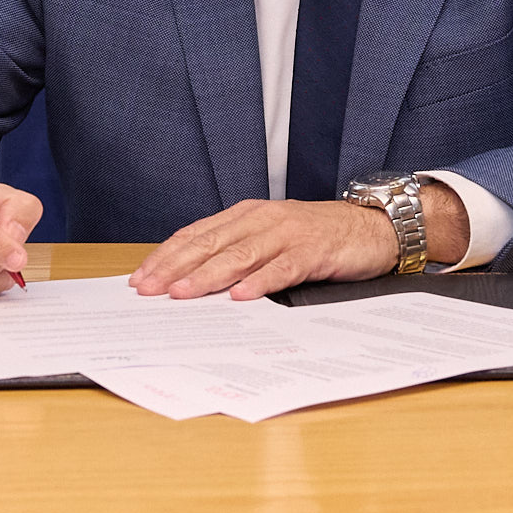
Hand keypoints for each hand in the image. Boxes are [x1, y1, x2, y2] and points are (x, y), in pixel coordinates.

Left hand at [128, 182, 468, 300]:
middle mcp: (262, 219)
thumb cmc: (317, 237)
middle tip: (148, 290)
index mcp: (246, 215)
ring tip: (182, 294)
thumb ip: (238, 254)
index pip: (196, 235)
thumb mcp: (271, 239)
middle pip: (210, 244)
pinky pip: (281, 268)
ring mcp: (287, 233)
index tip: (140, 278)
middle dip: (175, 268)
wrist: (373, 227)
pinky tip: (240, 297)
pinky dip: (259, 282)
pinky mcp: (313, 250)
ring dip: (208, 276)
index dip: (166, 256)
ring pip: (240, 255)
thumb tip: (191, 283)